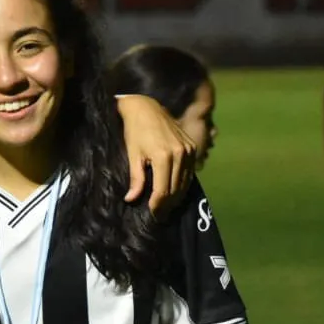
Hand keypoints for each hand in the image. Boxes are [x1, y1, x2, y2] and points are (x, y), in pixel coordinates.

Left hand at [117, 94, 195, 214]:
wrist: (146, 108)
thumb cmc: (135, 131)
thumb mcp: (133, 155)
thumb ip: (135, 179)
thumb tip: (131, 199)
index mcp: (164, 157)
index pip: (163, 190)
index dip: (157, 205)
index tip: (152, 214)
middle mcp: (180, 154)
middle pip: (176, 189)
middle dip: (167, 205)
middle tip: (159, 215)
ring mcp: (188, 150)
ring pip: (185, 183)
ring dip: (176, 197)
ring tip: (166, 207)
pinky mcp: (192, 147)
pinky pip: (189, 172)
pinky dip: (182, 184)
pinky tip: (174, 192)